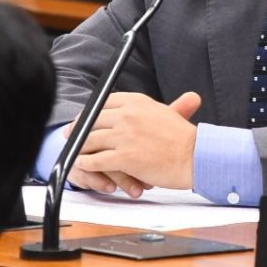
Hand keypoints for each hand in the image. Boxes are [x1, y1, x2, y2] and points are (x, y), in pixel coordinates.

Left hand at [65, 91, 201, 196]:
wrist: (195, 156)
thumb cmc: (182, 138)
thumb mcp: (163, 111)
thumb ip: (141, 108)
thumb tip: (126, 107)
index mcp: (136, 101)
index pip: (101, 102)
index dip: (88, 113)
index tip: (82, 120)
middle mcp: (128, 114)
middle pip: (91, 120)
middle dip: (78, 130)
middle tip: (71, 137)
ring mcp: (124, 135)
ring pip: (89, 140)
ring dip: (80, 148)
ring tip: (75, 154)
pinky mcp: (124, 157)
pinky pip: (95, 160)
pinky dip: (86, 164)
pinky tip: (84, 166)